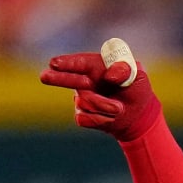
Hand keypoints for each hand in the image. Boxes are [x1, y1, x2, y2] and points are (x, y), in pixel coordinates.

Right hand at [38, 52, 161, 140]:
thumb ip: (126, 70)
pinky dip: (102, 120)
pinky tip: (110, 117)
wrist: (137, 115)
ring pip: (85, 103)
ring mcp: (82, 98)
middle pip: (67, 78)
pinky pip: (86, 118)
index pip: (80, 62)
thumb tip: (109, 76)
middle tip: (44, 76)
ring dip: (105, 107)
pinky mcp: (82, 115)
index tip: (54, 63)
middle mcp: (85, 80)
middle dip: (57, 78)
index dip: (67, 63)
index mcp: (96, 66)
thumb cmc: (136, 89)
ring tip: (119, 108)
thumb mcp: (138, 75)